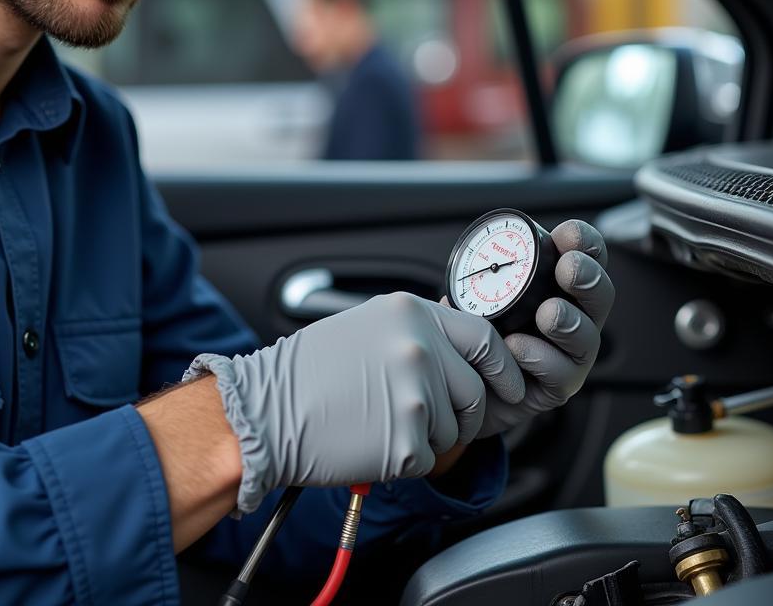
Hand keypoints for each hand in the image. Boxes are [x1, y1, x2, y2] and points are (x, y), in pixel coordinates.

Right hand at [184, 291, 524, 513]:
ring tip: (376, 420)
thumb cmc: (308, 372)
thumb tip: (461, 350)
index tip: (508, 385)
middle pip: (474, 391)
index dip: (502, 367)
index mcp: (409, 313)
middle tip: (419, 416)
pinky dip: (403, 460)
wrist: (265, 410)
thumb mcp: (368, 326)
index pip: (484, 337)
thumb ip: (417, 331)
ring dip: (424, 435)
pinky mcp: (406, 438)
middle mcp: (418, 347)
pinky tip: (368, 439)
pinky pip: (427, 459)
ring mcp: (415, 392)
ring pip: (452, 430)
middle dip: (458, 413)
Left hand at [472, 218, 613, 437]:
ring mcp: (570, 355)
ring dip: (569, 321)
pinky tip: (517, 347)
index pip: (585, 257)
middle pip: (600, 294)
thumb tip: (468, 266)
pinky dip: (539, 357)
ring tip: (547, 314)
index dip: (585, 242)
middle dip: (588, 277)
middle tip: (568, 268)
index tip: (568, 235)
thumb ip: (473, 282)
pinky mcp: (557, 388)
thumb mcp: (472, 299)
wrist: (466, 389)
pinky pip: (559, 374)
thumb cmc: (477, 336)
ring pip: (587, 337)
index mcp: (557, 287)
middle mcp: (574, 318)